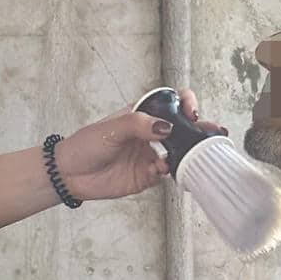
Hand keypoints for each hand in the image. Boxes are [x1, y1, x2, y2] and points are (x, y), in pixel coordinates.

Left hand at [54, 89, 224, 202]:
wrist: (69, 174)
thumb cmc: (86, 144)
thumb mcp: (112, 127)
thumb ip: (140, 124)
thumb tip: (167, 127)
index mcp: (143, 115)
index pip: (172, 103)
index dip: (186, 103)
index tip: (191, 111)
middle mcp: (150, 134)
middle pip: (182, 130)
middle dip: (199, 130)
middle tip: (211, 133)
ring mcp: (150, 156)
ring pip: (179, 153)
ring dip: (189, 152)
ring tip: (195, 153)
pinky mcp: (146, 176)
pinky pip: (167, 174)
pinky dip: (170, 172)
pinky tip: (163, 169)